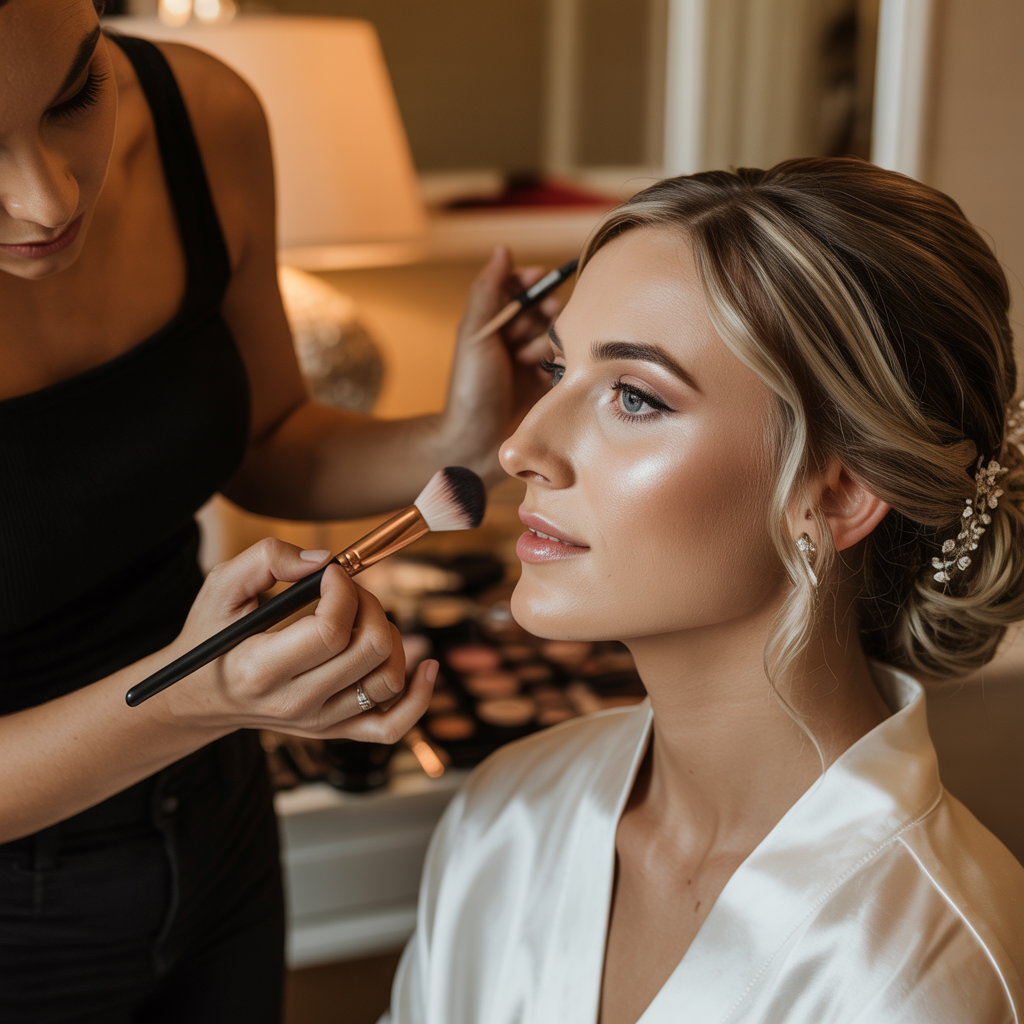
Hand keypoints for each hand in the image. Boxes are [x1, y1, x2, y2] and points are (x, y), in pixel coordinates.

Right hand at [152, 539, 435, 741]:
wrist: (201, 697)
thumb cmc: (213, 638)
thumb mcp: (220, 587)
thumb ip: (266, 559)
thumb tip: (322, 560)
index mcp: (260, 669)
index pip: (330, 632)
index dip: (344, 591)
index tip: (332, 574)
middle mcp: (294, 703)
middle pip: (367, 652)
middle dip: (369, 604)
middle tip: (349, 590)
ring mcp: (319, 721)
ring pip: (387, 680)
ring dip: (391, 636)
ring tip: (364, 618)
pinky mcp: (336, 730)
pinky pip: (392, 726)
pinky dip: (419, 697)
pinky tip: (425, 664)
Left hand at [440, 246, 565, 482]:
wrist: (479, 441)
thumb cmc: (470, 389)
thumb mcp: (475, 333)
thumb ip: (488, 290)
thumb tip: (503, 250)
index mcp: (494, 324)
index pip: (519, 288)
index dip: (531, 283)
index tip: (540, 283)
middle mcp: (515, 340)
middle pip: (544, 309)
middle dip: (541, 316)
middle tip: (531, 331)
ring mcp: (534, 362)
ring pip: (558, 334)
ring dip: (545, 343)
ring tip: (528, 362)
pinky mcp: (550, 384)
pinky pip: (568, 361)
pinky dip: (560, 363)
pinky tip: (547, 376)